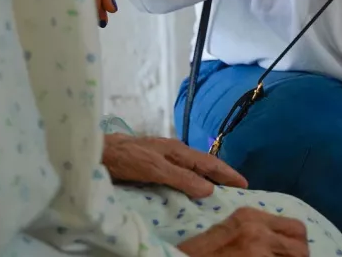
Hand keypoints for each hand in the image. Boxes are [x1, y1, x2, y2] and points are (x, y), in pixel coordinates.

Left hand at [103, 134, 248, 198]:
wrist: (96, 151)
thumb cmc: (124, 157)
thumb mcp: (154, 168)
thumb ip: (180, 177)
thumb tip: (209, 189)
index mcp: (177, 150)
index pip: (209, 163)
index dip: (227, 173)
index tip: (245, 184)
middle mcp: (173, 151)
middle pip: (203, 164)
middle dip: (221, 175)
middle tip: (237, 188)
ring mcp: (162, 156)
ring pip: (192, 168)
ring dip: (206, 178)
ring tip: (219, 190)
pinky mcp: (152, 163)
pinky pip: (180, 172)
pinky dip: (191, 180)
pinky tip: (190, 188)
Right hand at [178, 207, 308, 256]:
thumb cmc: (198, 251)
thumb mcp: (227, 231)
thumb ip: (253, 230)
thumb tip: (278, 240)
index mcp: (250, 216)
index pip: (296, 228)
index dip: (299, 245)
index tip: (293, 254)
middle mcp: (257, 231)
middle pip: (301, 247)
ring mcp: (257, 252)